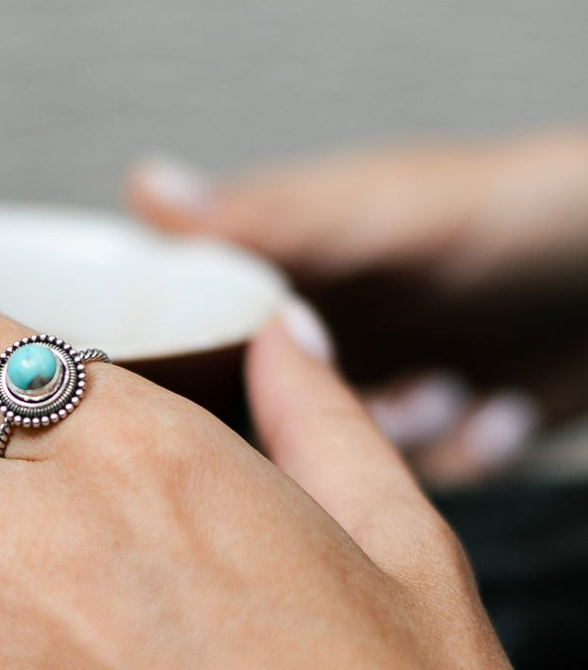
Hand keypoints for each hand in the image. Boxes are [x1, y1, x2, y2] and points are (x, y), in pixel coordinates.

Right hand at [129, 131, 587, 482]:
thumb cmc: (523, 213)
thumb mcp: (388, 214)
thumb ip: (272, 218)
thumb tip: (147, 187)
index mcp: (293, 266)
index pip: (198, 320)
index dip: (179, 362)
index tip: (170, 404)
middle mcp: (329, 327)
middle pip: (260, 406)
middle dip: (301, 427)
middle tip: (359, 404)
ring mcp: (385, 380)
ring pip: (338, 460)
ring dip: (402, 439)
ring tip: (452, 389)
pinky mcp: (442, 426)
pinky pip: (415, 481)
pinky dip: (459, 455)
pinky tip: (499, 412)